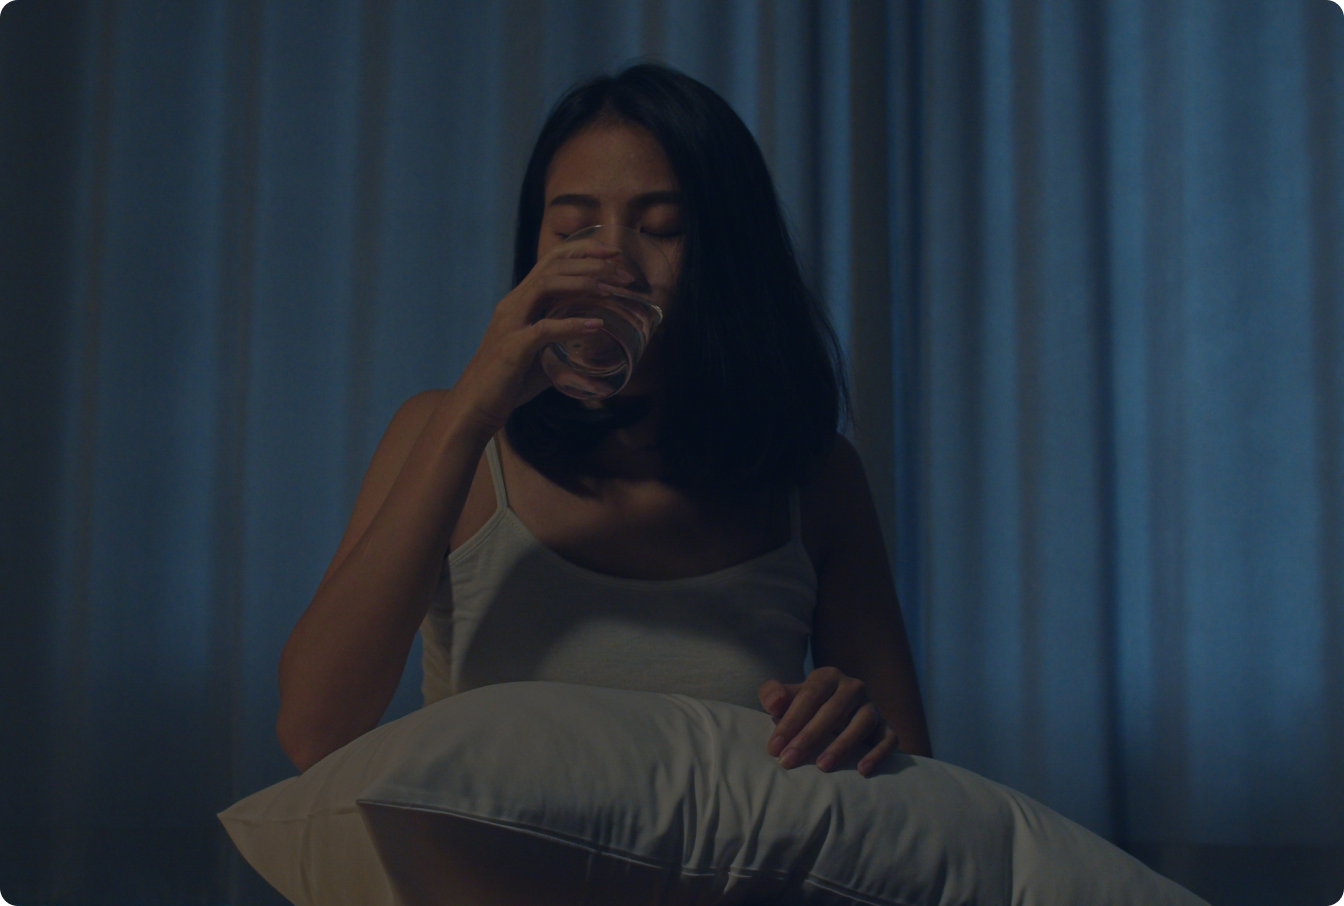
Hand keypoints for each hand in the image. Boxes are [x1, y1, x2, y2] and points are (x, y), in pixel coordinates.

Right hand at [451, 237, 631, 433]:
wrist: (473, 408)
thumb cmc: (507, 382)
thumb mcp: (541, 353)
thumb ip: (563, 341)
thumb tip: (596, 340)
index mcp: (520, 302)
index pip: (551, 261)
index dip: (583, 251)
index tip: (613, 254)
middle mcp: (513, 305)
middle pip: (552, 265)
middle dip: (591, 263)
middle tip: (624, 275)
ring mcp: (510, 324)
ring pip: (545, 286)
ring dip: (582, 284)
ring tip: (611, 292)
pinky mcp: (511, 349)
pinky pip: (544, 329)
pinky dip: (572, 325)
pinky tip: (596, 325)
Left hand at [758, 666, 899, 776]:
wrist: (834, 716)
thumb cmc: (805, 708)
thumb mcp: (786, 698)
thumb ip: (773, 694)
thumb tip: (774, 704)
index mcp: (828, 677)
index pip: (809, 696)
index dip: (790, 721)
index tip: (774, 748)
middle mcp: (853, 687)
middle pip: (833, 710)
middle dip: (808, 737)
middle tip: (788, 761)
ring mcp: (872, 707)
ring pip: (863, 722)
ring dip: (842, 745)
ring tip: (822, 766)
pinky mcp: (886, 728)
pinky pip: (889, 739)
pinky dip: (878, 754)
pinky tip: (862, 770)